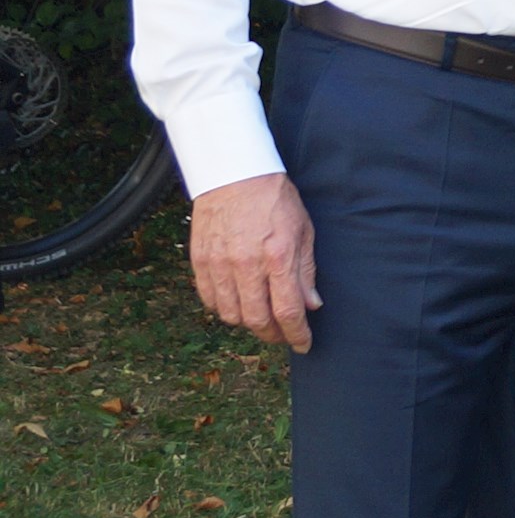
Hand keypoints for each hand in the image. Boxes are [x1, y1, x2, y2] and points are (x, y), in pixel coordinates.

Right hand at [189, 172, 318, 352]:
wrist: (234, 174)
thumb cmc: (275, 200)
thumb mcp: (304, 231)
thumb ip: (306, 271)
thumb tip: (311, 305)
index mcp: (277, 257)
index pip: (287, 311)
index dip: (297, 334)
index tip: (303, 343)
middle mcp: (246, 265)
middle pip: (256, 320)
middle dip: (273, 335)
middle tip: (283, 335)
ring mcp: (219, 263)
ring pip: (230, 314)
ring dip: (248, 323)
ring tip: (261, 318)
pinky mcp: (200, 260)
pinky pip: (209, 299)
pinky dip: (223, 308)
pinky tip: (237, 303)